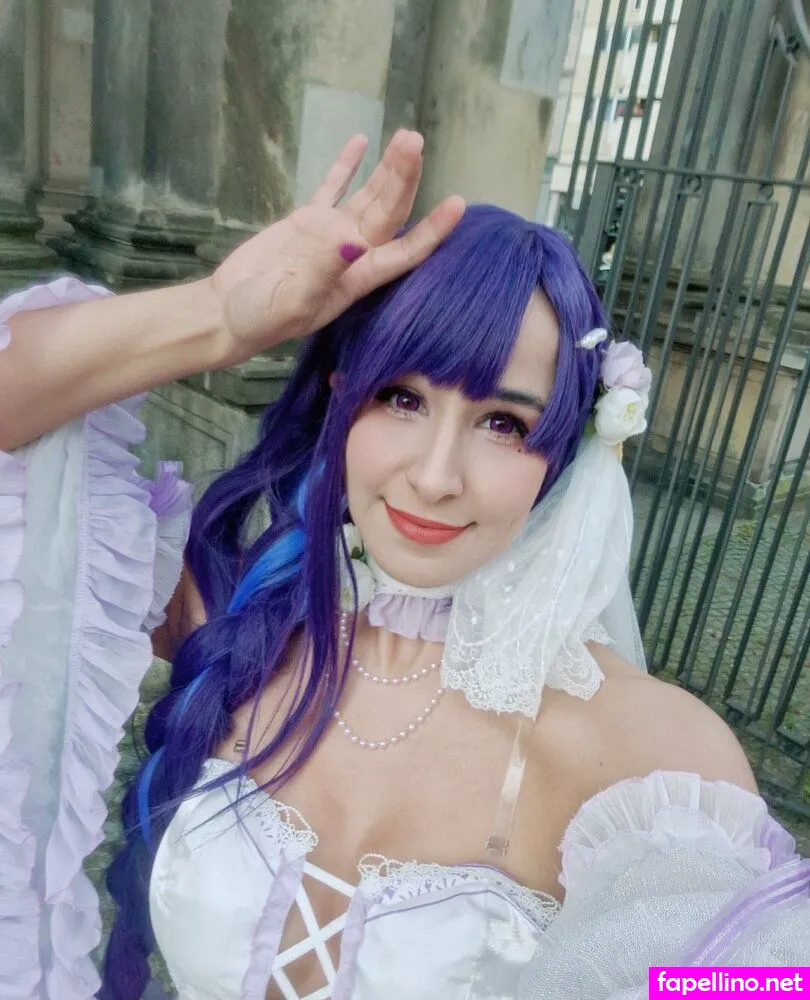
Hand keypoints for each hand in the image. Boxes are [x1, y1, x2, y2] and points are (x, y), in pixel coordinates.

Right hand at [210, 130, 464, 361]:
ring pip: (367, 196)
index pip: (404, 251)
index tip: (457, 204)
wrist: (227, 312)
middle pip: (389, 211)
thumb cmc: (262, 318)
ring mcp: (331, 236)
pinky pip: (332, 188)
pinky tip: (363, 141)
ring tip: (405, 136)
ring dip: (386, 168)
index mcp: (357, 278)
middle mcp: (352, 255)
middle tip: (415, 140)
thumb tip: (353, 242)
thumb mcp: (293, 299)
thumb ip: (323, 270)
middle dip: (405, 177)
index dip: (432, 230)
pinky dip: (347, 166)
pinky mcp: (306, 222)